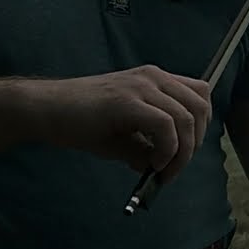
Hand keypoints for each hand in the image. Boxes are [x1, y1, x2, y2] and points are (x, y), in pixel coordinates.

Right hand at [41, 65, 211, 183]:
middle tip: (173, 168)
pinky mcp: (127, 101)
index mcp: (155, 79)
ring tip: (161, 171)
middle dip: (195, 144)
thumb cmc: (80, 120)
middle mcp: (153, 77)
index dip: (201, 127)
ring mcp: (141, 86)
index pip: (200, 95)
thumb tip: (160, 167)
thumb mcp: (123, 134)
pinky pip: (166, 125)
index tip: (183, 152)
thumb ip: (146, 146)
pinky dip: (167, 150)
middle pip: (201, 107)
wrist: (47, 109)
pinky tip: (151, 164)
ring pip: (187, 117)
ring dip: (182, 152)